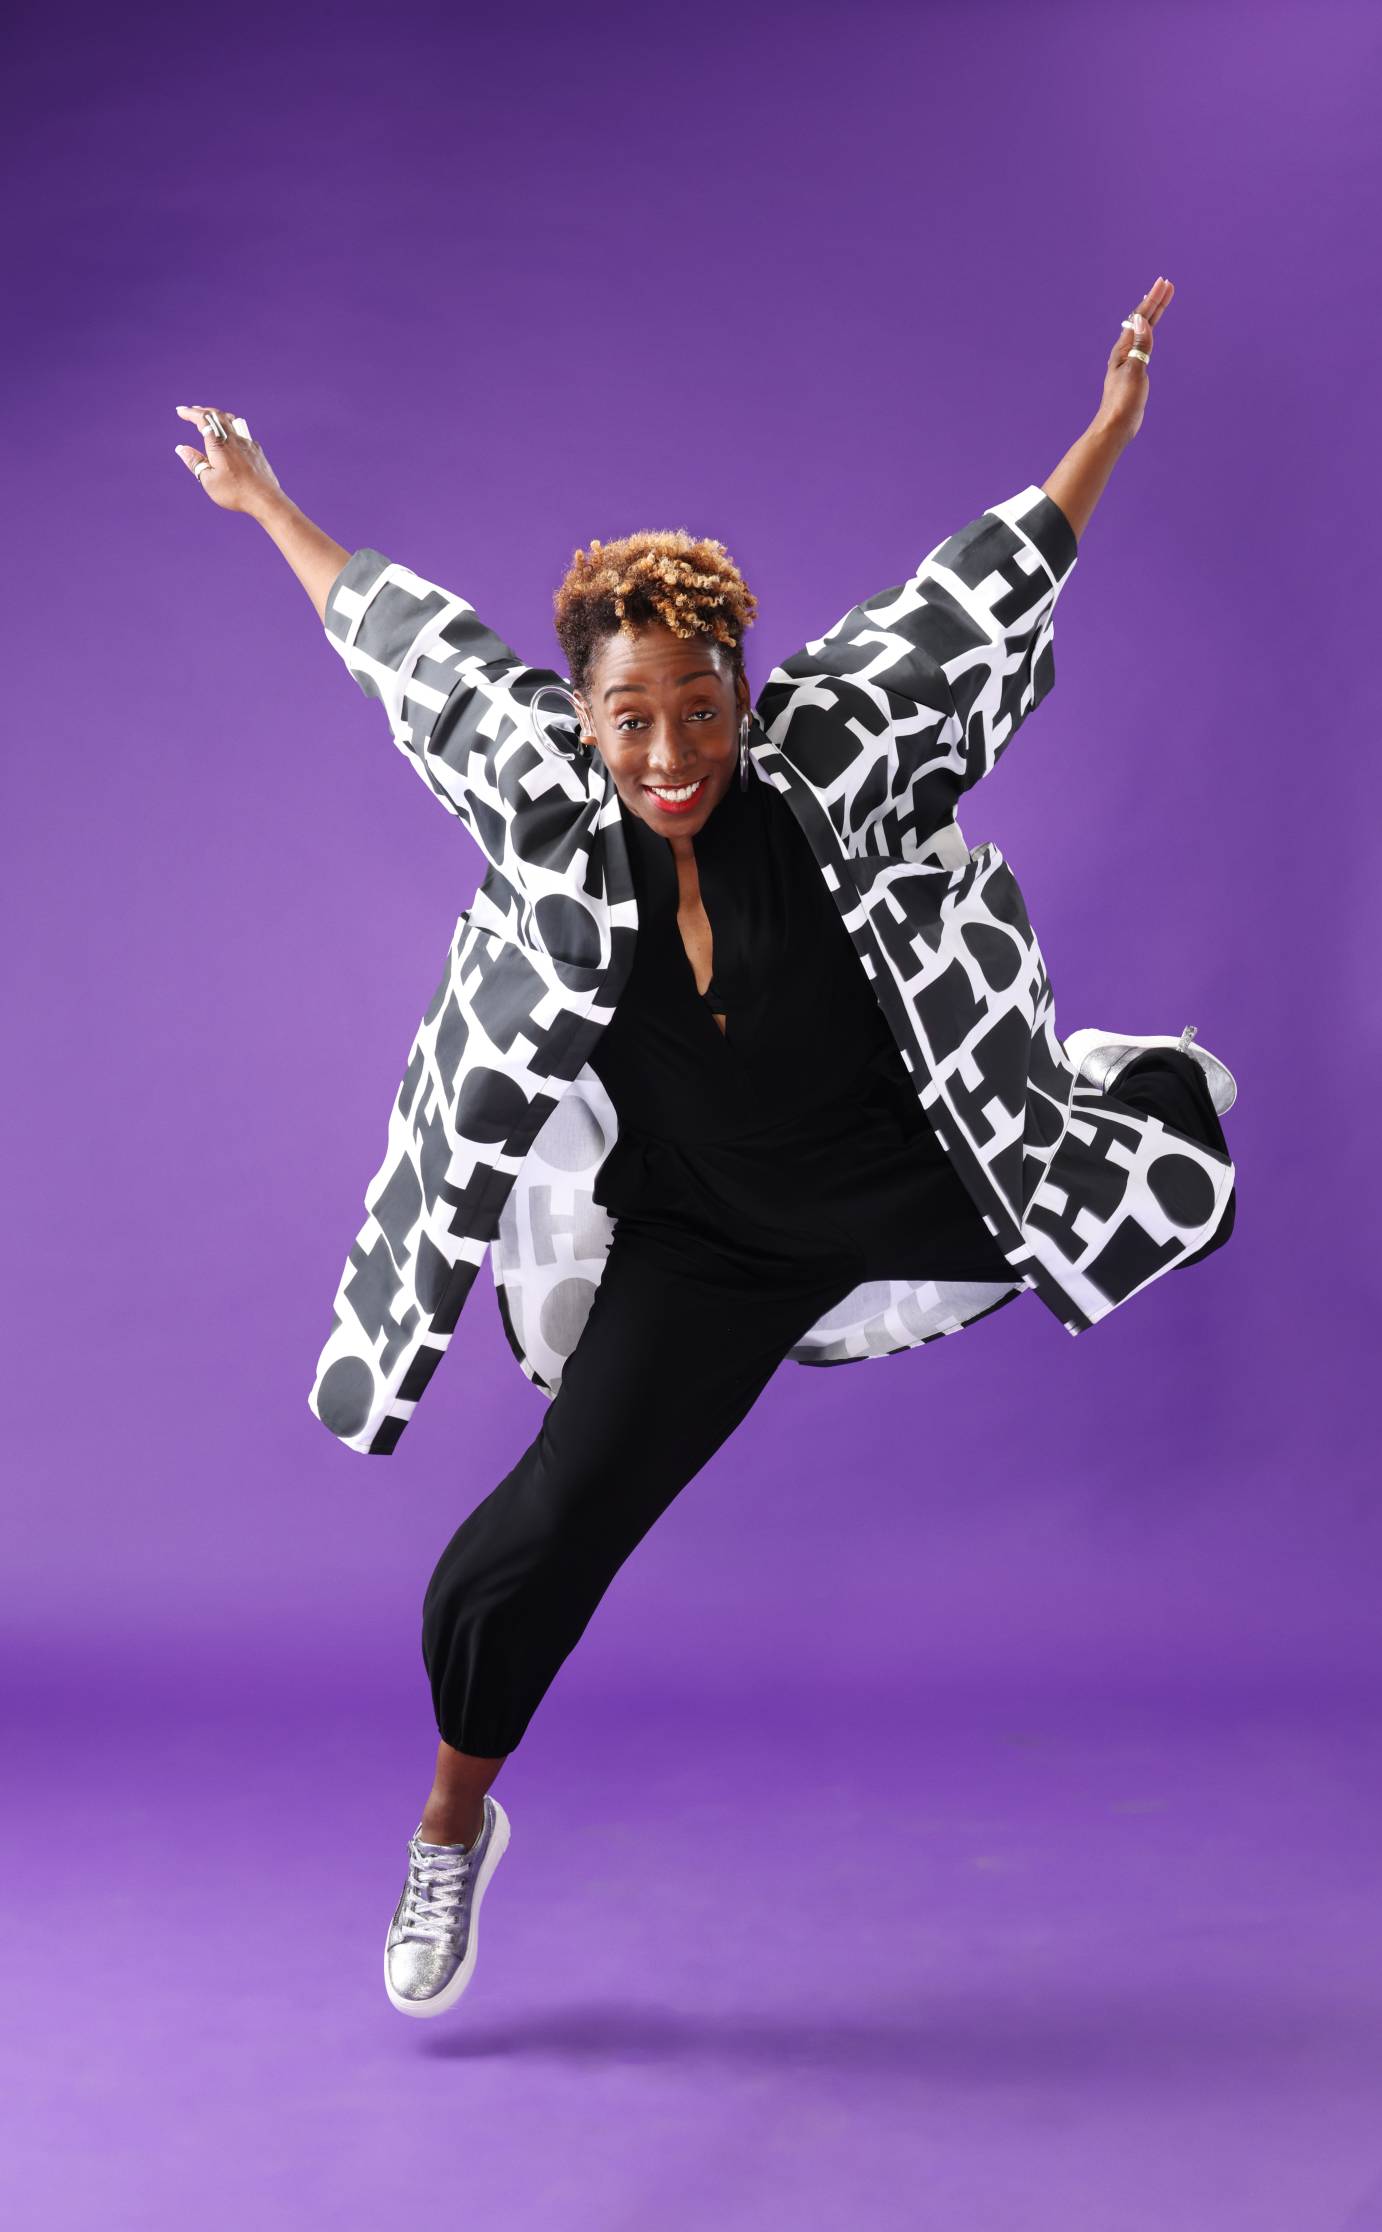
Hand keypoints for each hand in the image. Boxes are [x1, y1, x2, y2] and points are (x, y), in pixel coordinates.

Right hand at [173, 404, 285, 515]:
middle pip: (217, 415)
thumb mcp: (209, 480)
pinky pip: (242, 433)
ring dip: (218, 416)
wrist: (265, 499)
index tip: (181, 411)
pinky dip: (232, 428)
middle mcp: (233, 439)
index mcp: (218, 445)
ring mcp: (247, 443)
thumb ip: (195, 462)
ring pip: (231, 421)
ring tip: (211, 417)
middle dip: (202, 411)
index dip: (190, 413)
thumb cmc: (235, 492)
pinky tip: (232, 437)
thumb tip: (181, 449)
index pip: (203, 419)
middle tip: (193, 410)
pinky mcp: (256, 451)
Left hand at [1096, 276, 1173, 442]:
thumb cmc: (1123, 401)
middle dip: (1155, 302)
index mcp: (1124, 349)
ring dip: (1152, 315)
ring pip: (1143, 331)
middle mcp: (1125, 352)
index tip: (1164, 283)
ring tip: (1161, 301)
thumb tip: (1142, 320)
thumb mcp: (1134, 371)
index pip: (1140, 318)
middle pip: (1142, 321)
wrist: (1115, 426)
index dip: (1153, 300)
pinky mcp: (1133, 371)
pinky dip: (1150, 332)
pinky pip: (1143, 344)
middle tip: (1166, 285)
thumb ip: (1140, 345)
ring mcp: (1129, 361)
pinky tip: (1149, 331)